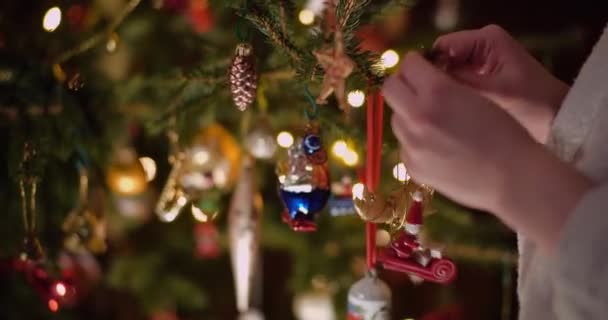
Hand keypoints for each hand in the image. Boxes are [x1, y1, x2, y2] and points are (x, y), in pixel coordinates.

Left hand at [383, 52, 591, 252]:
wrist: (512, 177)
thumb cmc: (503, 132)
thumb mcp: (474, 95)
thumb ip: (443, 84)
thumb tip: (421, 76)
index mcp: (437, 92)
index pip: (408, 64)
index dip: (417, 64)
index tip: (423, 68)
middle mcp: (417, 116)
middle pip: (390, 89)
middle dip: (403, 85)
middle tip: (419, 90)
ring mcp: (411, 144)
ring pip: (396, 118)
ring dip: (408, 115)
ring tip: (435, 124)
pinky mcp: (411, 165)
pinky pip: (404, 145)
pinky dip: (415, 142)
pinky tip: (439, 147)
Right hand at [433, 25, 568, 142]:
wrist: (558, 121)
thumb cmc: (532, 104)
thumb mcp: (494, 92)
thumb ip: (461, 82)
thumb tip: (427, 80)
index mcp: (486, 39)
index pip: (443, 47)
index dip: (429, 68)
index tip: (424, 93)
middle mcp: (481, 45)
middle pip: (443, 59)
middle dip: (436, 80)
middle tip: (431, 105)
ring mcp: (481, 61)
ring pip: (448, 73)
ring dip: (445, 90)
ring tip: (440, 111)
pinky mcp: (481, 77)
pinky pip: (457, 83)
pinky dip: (453, 96)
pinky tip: (449, 113)